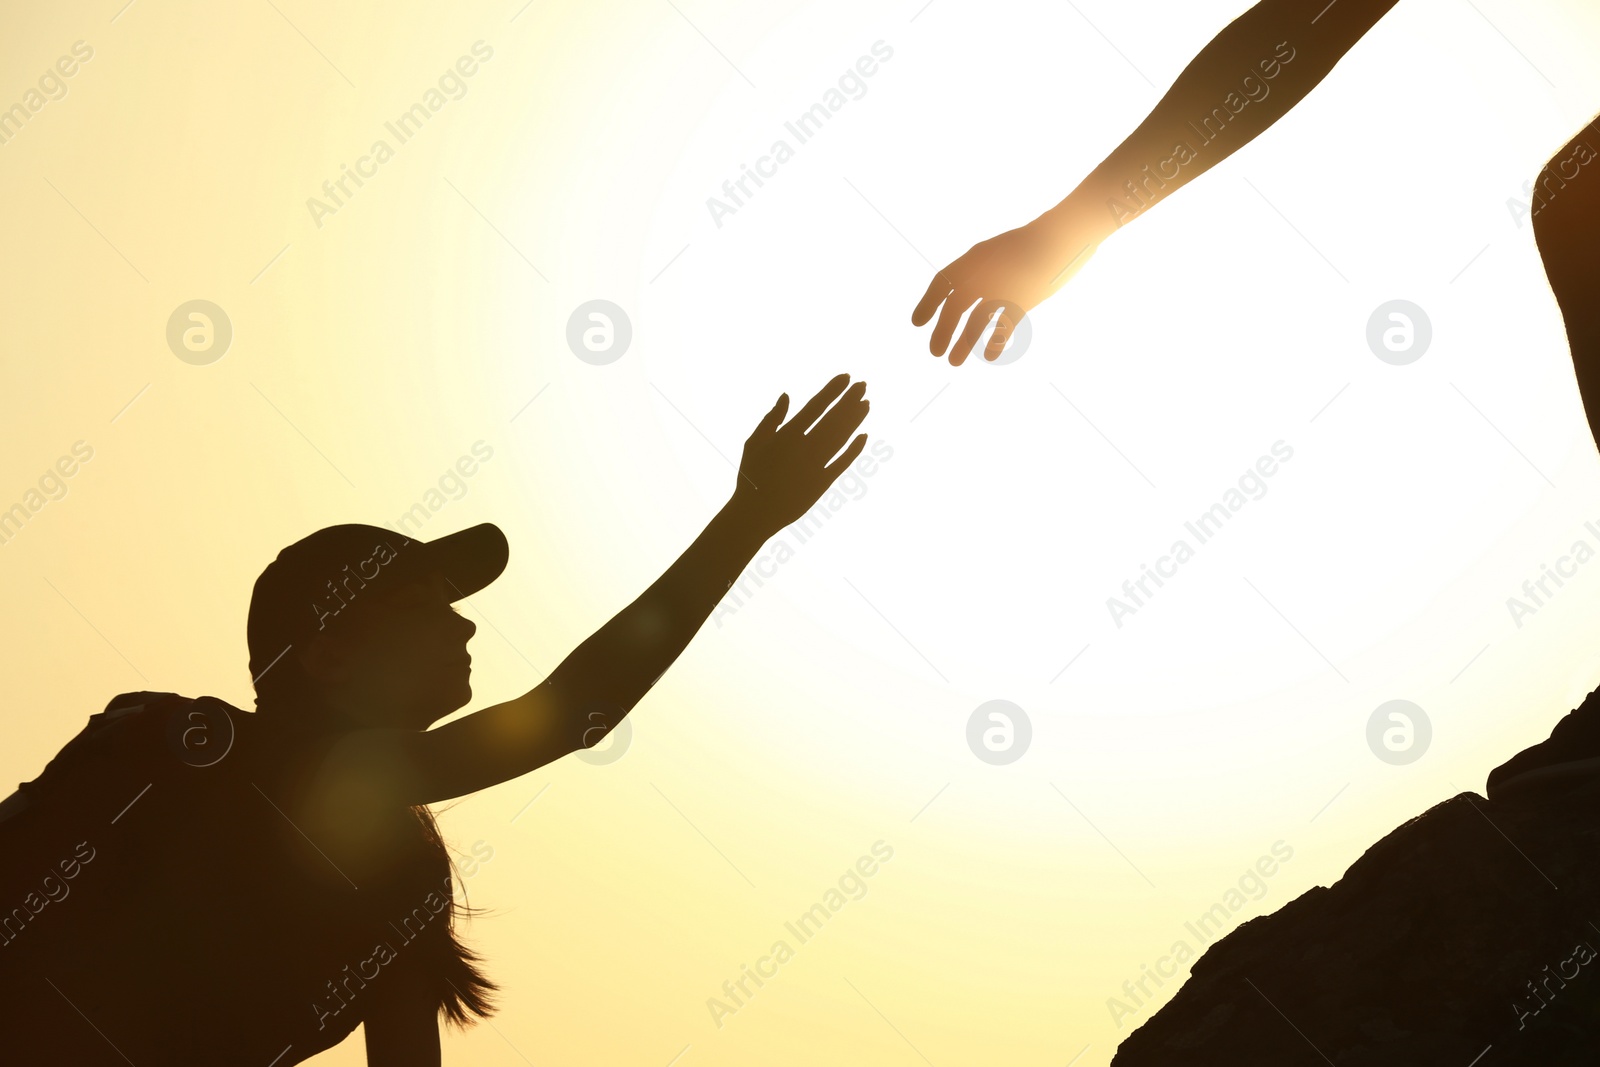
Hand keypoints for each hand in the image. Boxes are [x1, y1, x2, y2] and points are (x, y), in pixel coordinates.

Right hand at [731, 374, 869, 534]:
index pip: (816, 406)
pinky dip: (855, 449)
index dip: (833, 390)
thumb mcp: (754, 442)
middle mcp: (805, 447)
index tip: (846, 377)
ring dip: (856, 419)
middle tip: (863, 385)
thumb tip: (786, 395)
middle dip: (850, 399)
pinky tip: (864, 435)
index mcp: (787, 435)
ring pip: (841, 437)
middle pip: (834, 418)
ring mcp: (816, 465)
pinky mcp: (823, 483)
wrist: (756, 512)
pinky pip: (843, 462)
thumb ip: (772, 418)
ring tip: (866, 403)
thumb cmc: (752, 475)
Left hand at [912, 218, 1099, 365]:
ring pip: (975, 322)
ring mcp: (1002, 287)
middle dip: (942, 331)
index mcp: (974, 257)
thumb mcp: (998, 251)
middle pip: (953, 306)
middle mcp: (983, 272)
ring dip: (963, 344)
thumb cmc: (1032, 243)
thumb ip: (982, 271)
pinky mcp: (1022, 301)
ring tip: (953, 362)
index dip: (927, 303)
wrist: (1061, 236)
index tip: (917, 323)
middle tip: (934, 352)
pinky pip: (1003, 328)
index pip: (942, 282)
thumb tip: (963, 292)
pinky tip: (991, 355)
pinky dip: (995, 343)